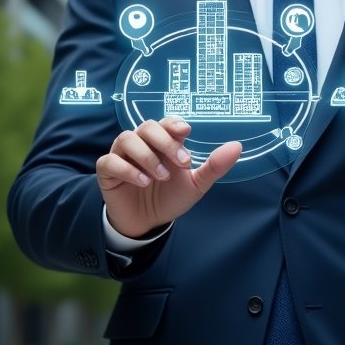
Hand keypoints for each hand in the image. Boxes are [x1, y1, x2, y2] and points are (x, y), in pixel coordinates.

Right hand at [96, 117, 240, 237]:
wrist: (147, 222)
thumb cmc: (170, 197)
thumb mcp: (195, 184)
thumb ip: (214, 166)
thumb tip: (237, 146)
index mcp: (163, 142)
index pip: (166, 122)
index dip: (174, 124)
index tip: (186, 132)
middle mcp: (142, 144)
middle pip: (147, 127)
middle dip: (164, 141)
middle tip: (181, 162)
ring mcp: (122, 156)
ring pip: (127, 138)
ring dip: (146, 155)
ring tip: (161, 176)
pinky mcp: (107, 172)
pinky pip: (110, 161)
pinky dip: (127, 169)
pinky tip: (143, 181)